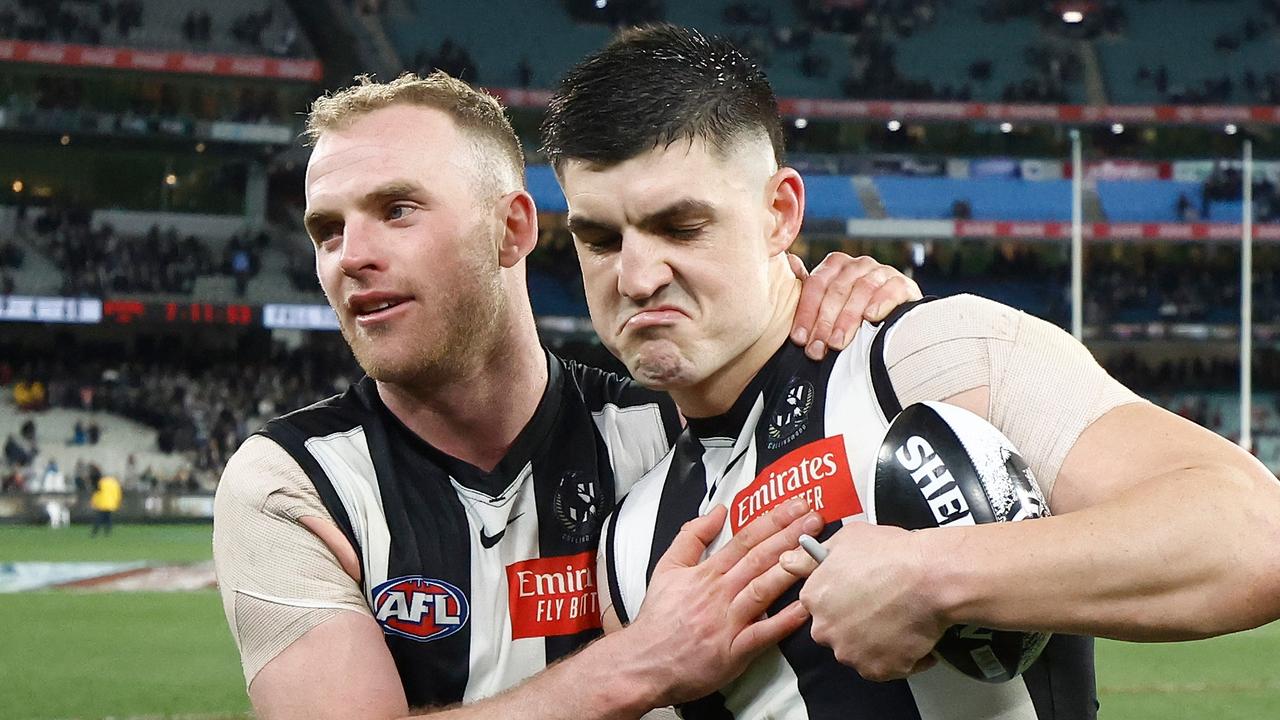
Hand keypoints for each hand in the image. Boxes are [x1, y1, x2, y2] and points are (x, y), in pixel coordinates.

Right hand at [623, 498, 823, 705]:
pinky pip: (763, 634)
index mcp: (707, 573)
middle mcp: (719, 593)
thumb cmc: (659, 618)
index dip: (772, 521)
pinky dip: (784, 621)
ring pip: (762, 590)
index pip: (744, 539)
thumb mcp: (667, 568)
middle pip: (759, 558)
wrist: (644, 662)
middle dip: (789, 537)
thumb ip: (692, 537)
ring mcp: (728, 622)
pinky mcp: (734, 651)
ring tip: (816, 554)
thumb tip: (717, 511)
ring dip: (791, 569)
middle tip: (816, 520)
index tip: (796, 507)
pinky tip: (805, 608)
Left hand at [780, 522, 941, 680]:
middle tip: (881, 605)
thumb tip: (787, 562)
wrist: (930, 577)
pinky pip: (887, 667)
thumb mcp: (846, 539)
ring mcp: (851, 653)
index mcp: (813, 598)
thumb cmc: (891, 553)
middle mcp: (826, 630)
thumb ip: (812, 557)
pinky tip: (913, 635)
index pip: (818, 604)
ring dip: (876, 641)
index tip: (858, 592)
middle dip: (855, 622)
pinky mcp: (879, 670)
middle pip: (836, 630)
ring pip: (859, 651)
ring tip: (900, 619)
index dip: (841, 596)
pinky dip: (901, 657)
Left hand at [788, 253, 922, 360]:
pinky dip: (880, 302)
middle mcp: (858, 265)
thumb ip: (811, 294)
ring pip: (861, 290)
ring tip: (838, 342)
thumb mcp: (831, 304)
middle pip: (836, 290)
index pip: (816, 285)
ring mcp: (881, 272)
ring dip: (847, 318)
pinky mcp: (903, 284)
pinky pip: (891, 290)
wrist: (897, 314)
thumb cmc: (857, 311)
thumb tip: (789, 270)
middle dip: (824, 323)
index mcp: (836, 266)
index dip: (806, 313)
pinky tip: (871, 317)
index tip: (800, 339)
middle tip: (817, 348)